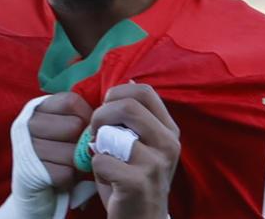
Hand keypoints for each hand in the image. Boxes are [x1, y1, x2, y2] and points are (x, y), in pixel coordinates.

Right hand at [0, 93, 91, 218]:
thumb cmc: (59, 154)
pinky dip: (69, 179)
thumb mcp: (66, 129)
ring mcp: (26, 146)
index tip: (84, 130)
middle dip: (81, 143)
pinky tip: (61, 177)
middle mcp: (28, 123)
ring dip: (77, 163)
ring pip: (72, 152)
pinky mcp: (30, 171)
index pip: (71, 102)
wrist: (36, 188)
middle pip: (74, 126)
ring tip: (69, 165)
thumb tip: (104, 120)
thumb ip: (81, 118)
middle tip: (76, 151)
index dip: (86, 117)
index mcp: (37, 108)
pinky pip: (65, 173)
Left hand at [87, 83, 179, 218]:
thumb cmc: (133, 178)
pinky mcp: (139, 182)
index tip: (106, 109)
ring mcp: (156, 164)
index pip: (144, 91)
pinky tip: (106, 178)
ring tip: (104, 158)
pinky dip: (95, 168)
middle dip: (101, 116)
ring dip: (98, 145)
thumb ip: (135, 118)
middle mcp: (168, 144)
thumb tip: (129, 83)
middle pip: (127, 106)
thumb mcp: (141, 144)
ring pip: (112, 134)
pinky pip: (101, 160)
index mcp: (169, 130)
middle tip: (96, 133)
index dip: (117, 93)